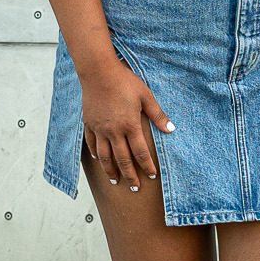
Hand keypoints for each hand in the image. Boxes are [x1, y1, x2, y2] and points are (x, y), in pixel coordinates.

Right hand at [80, 58, 173, 192]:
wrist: (98, 72)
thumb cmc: (124, 81)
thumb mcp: (145, 95)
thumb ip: (157, 114)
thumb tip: (171, 129)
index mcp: (130, 125)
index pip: (140, 152)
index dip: (147, 166)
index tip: (151, 176)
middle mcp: (114, 131)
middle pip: (122, 160)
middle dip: (130, 176)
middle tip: (135, 188)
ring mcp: (100, 129)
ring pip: (105, 156)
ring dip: (111, 170)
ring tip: (116, 180)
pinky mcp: (89, 124)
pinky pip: (92, 144)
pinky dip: (96, 154)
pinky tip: (99, 160)